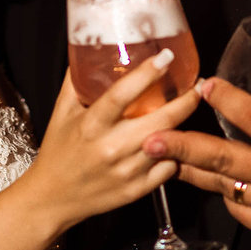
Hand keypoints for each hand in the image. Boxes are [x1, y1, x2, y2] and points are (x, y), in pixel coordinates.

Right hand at [25, 51, 201, 231]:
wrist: (52, 198)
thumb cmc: (58, 151)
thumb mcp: (61, 112)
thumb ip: (76, 82)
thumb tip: (88, 52)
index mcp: (91, 125)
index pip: (122, 95)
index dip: (147, 74)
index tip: (167, 56)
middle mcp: (110, 148)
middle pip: (160, 120)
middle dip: (186, 100)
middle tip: (198, 85)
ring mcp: (126, 171)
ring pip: (169, 144)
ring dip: (184, 124)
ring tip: (190, 107)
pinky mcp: (136, 190)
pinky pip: (168, 168)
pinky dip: (174, 153)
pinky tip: (176, 142)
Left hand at [142, 65, 250, 249]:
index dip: (226, 100)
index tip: (202, 86)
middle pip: (225, 160)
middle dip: (183, 147)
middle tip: (149, 137)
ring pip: (225, 187)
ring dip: (192, 172)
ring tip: (160, 158)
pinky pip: (241, 211)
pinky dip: (224, 194)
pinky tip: (211, 179)